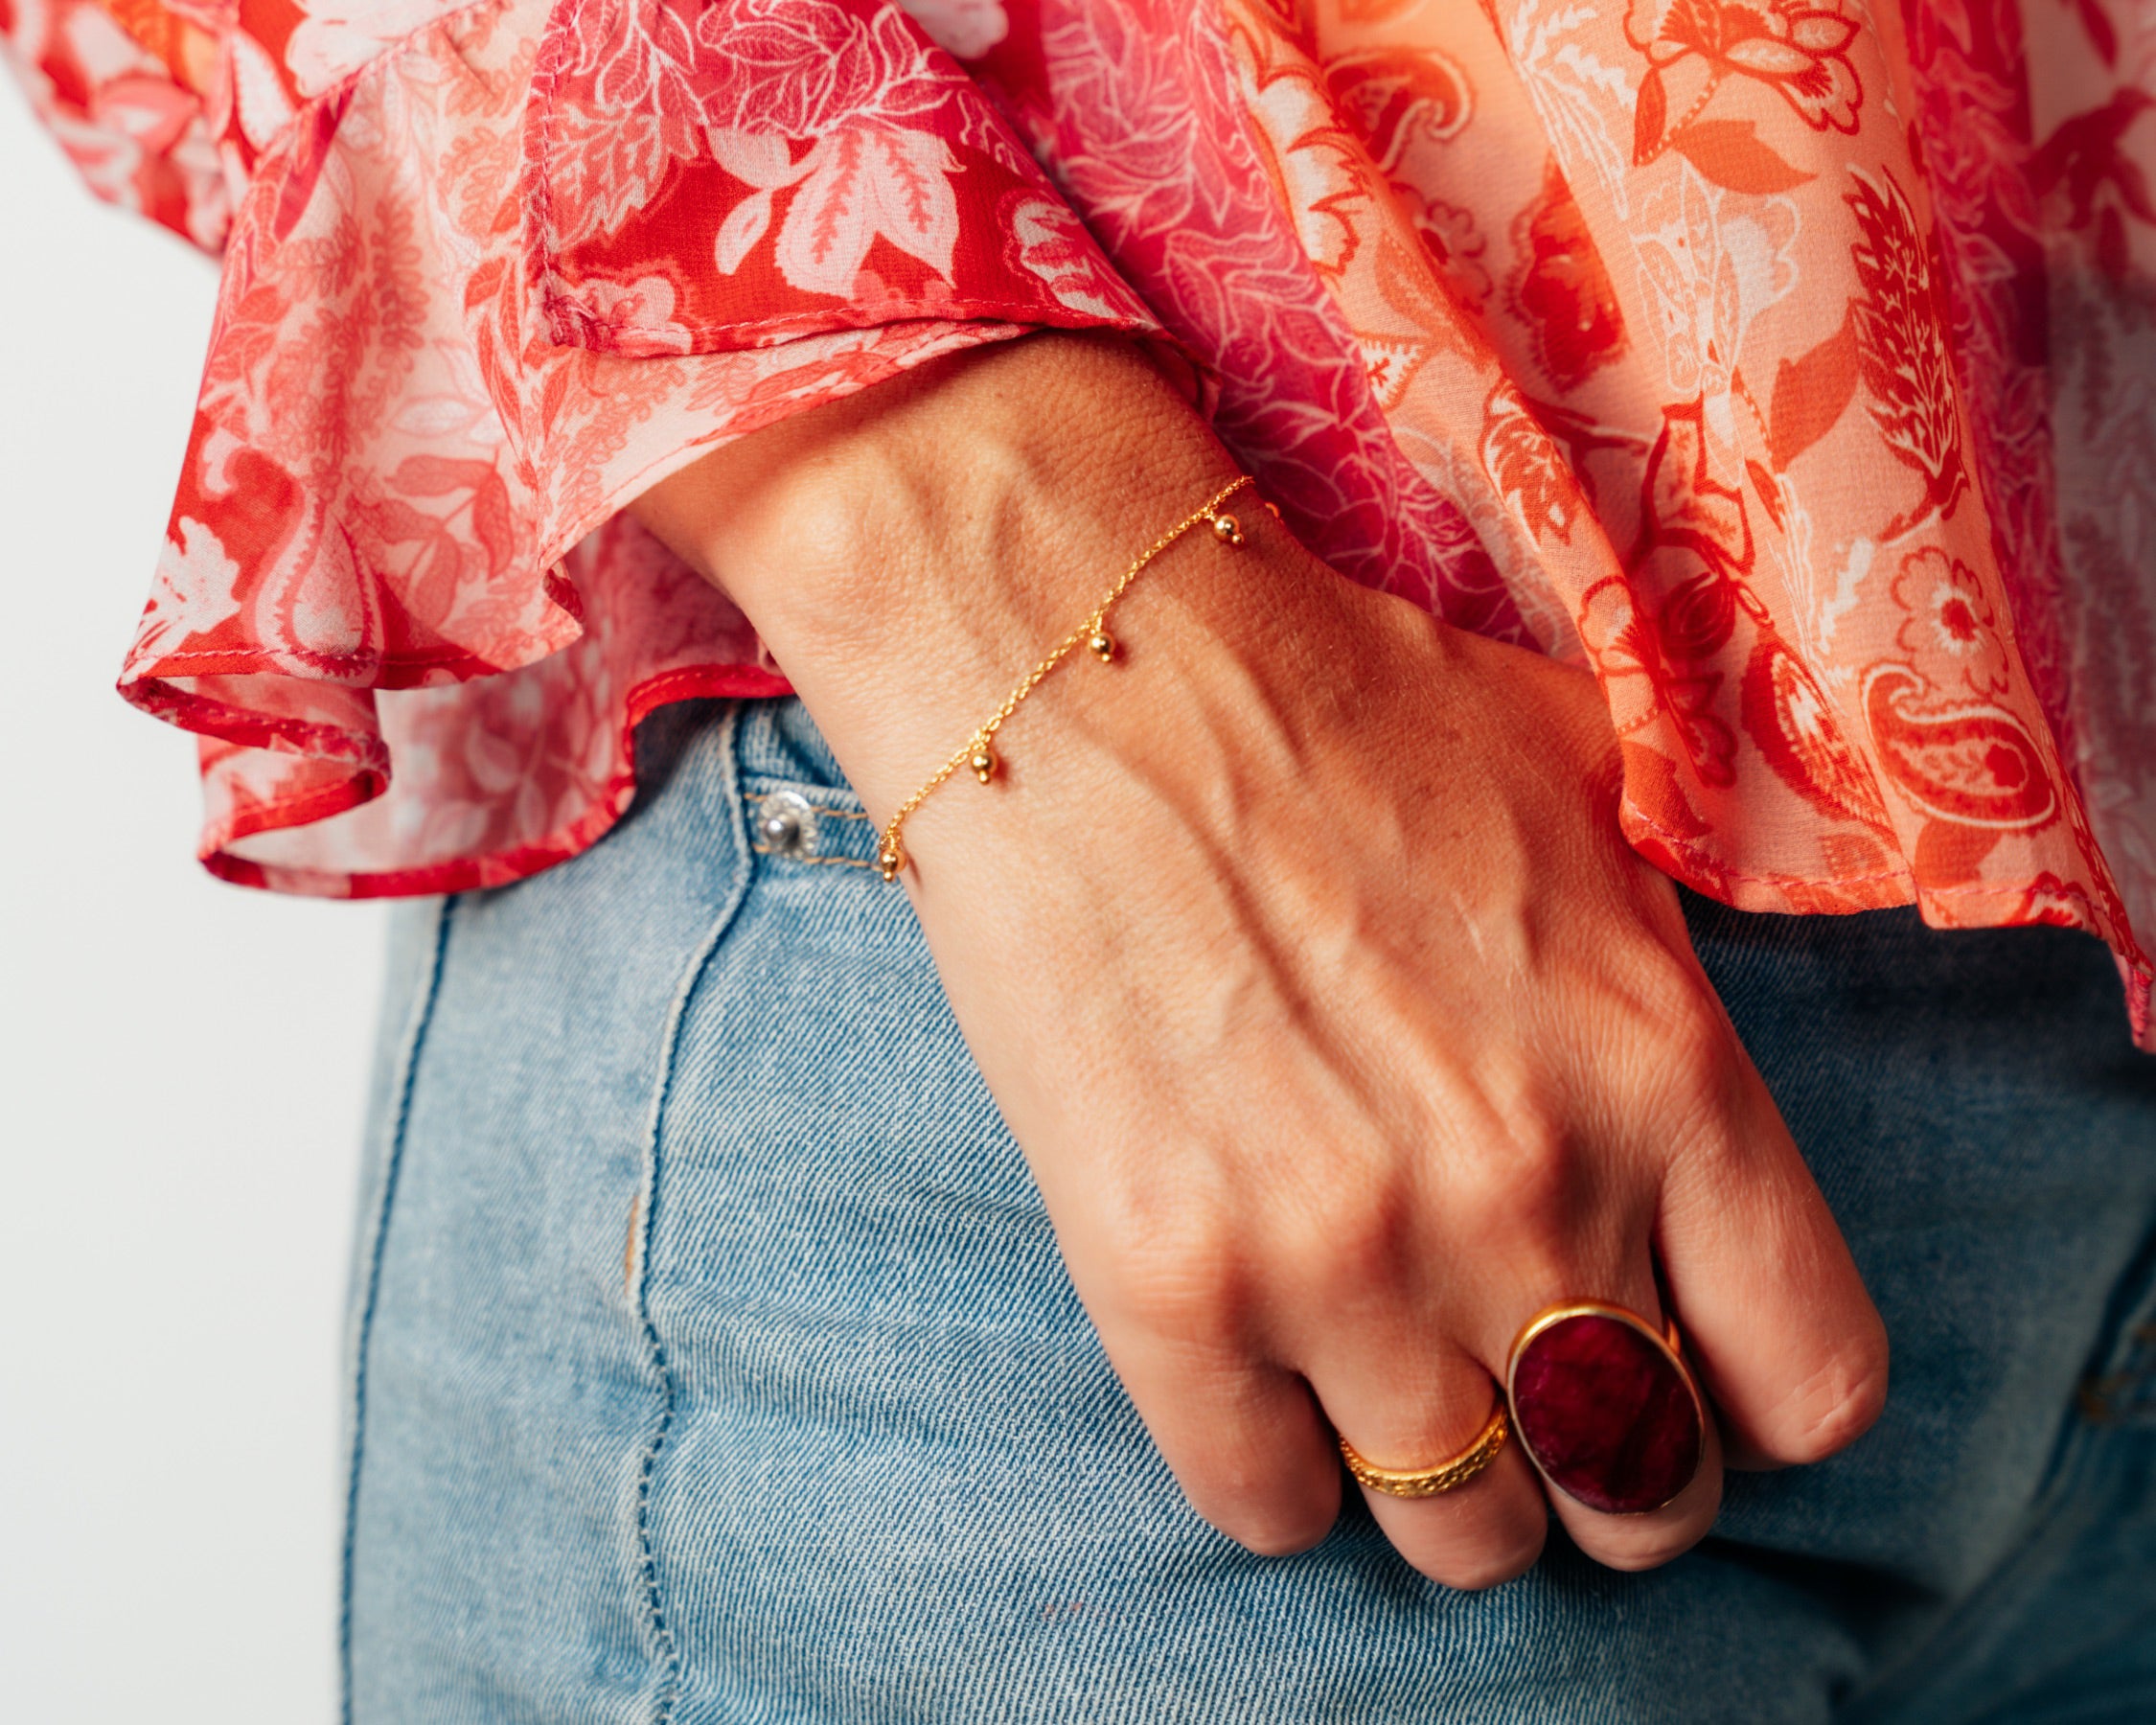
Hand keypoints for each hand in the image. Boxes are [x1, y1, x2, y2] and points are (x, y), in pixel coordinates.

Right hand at [633, 335, 1888, 1586]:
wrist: (1086, 660)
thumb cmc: (1335, 699)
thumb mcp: (1584, 793)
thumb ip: (1666, 981)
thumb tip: (1679, 1102)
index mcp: (1663, 1071)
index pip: (1807, 1381)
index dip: (1751, 1399)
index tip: (1685, 1360)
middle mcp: (1526, 1190)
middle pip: (1639, 1492)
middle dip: (1598, 1460)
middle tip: (1525, 1381)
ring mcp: (1341, 1255)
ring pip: (1461, 1533)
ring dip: (1438, 1470)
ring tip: (1386, 1372)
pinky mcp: (1165, 1283)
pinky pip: (1267, 1506)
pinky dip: (1279, 1468)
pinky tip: (1259, 1370)